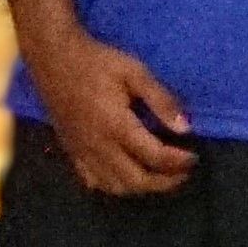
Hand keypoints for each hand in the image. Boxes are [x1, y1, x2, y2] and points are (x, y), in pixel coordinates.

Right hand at [32, 30, 194, 194]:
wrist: (53, 58)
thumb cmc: (96, 62)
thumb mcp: (135, 72)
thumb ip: (161, 100)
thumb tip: (185, 128)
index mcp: (116, 126)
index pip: (154, 157)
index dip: (178, 162)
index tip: (194, 157)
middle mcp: (98, 146)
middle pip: (136, 180)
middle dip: (165, 182)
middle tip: (183, 173)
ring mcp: (82, 152)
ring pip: (115, 186)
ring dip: (142, 187)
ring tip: (161, 176)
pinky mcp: (71, 151)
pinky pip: (93, 181)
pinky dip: (115, 185)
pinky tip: (128, 175)